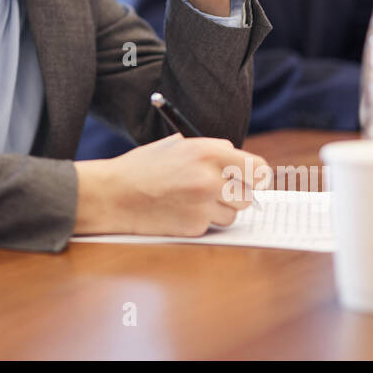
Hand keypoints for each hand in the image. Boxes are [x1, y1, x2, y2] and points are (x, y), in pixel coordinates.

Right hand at [74, 134, 269, 235]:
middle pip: (250, 195)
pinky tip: (178, 211)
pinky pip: (211, 226)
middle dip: (237, 195)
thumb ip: (211, 151)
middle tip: (220, 192)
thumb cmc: (144, 167)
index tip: (255, 181)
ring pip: (233, 214)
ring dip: (219, 210)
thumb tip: (240, 161)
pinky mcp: (195, 227)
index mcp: (208, 152)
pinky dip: (200, 221)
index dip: (258, 177)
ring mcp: (203, 205)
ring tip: (191, 200)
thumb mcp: (178, 146)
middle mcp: (210, 178)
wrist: (113, 194)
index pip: (259, 169)